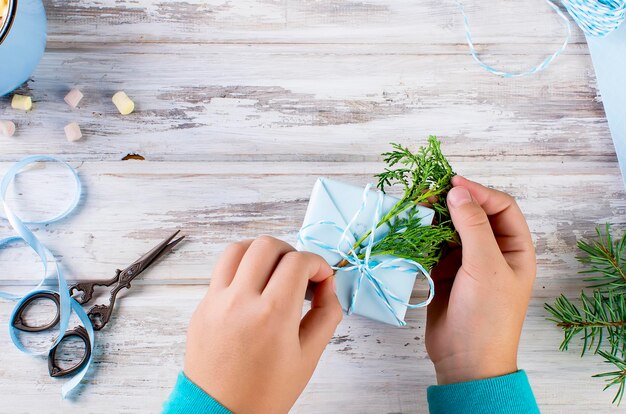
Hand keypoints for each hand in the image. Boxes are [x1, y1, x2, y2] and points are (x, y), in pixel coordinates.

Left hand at [184, 236, 342, 413]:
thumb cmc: (265, 393)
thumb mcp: (309, 357)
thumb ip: (327, 314)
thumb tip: (327, 285)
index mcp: (273, 315)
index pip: (298, 261)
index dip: (318, 263)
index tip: (322, 278)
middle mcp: (241, 301)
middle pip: (267, 245)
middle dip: (291, 252)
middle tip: (299, 274)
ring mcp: (216, 302)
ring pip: (238, 249)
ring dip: (262, 253)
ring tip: (274, 273)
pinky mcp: (202, 307)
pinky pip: (221, 271)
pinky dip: (242, 269)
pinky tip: (254, 289)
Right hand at [425, 176, 535, 384]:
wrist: (466, 360)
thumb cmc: (486, 316)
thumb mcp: (484, 267)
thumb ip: (472, 226)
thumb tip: (458, 191)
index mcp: (516, 249)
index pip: (501, 207)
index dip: (479, 192)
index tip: (452, 183)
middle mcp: (494, 252)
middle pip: (475, 215)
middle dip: (454, 203)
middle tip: (429, 194)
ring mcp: (469, 263)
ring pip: (453, 230)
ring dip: (436, 220)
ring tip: (417, 210)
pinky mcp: (447, 274)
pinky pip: (436, 247)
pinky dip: (425, 238)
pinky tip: (413, 231)